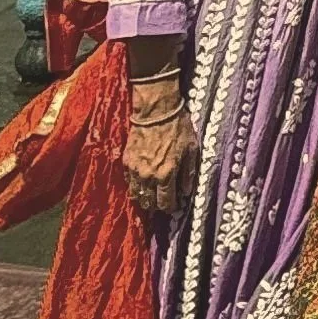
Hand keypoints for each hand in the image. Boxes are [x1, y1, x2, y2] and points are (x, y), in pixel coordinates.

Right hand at [124, 100, 199, 219]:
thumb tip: (186, 192)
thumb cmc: (177, 128)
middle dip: (157, 205)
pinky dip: (135, 185)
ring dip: (144, 198)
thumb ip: (188, 174)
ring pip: (136, 194)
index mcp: (166, 175)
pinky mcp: (126, 161)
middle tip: (163, 201)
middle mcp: (148, 176)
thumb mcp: (191, 150)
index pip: (166, 202)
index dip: (171, 207)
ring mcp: (135, 170)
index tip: (175, 205)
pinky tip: (142, 183)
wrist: (156, 111)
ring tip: (151, 196)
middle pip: (149, 202)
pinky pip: (129, 181)